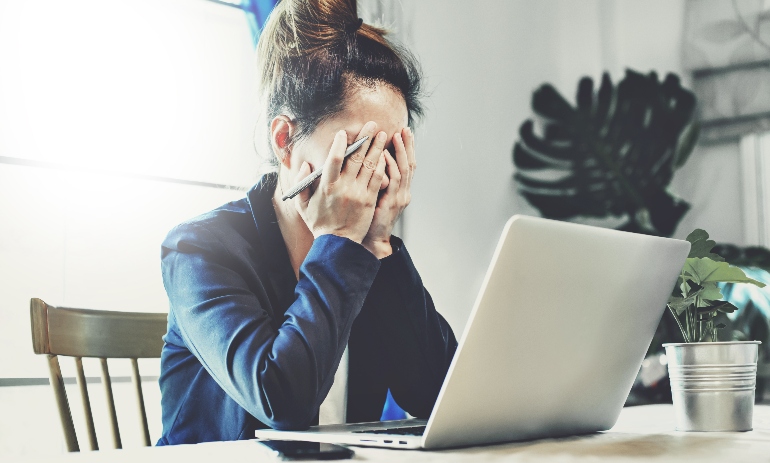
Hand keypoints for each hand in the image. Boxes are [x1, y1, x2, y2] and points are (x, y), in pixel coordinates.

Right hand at [294, 123, 388, 244]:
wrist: (338, 244)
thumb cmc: (319, 224)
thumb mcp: (303, 205)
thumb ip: (302, 183)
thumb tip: (306, 164)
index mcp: (326, 187)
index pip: (334, 159)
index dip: (340, 144)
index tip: (344, 133)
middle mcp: (344, 187)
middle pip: (356, 158)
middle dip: (365, 138)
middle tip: (372, 124)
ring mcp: (358, 193)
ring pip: (370, 166)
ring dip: (377, 148)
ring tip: (383, 134)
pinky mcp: (369, 200)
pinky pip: (377, 179)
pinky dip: (382, 166)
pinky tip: (386, 155)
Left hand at [362, 127, 415, 257]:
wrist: (371, 240)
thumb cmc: (369, 218)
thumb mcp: (376, 196)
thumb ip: (376, 179)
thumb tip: (370, 160)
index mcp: (401, 190)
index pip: (406, 164)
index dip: (406, 148)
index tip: (403, 132)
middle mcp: (404, 192)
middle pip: (409, 164)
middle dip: (408, 145)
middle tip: (405, 129)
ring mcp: (399, 197)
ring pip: (404, 170)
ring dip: (401, 152)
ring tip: (396, 136)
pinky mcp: (391, 202)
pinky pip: (393, 181)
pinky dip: (390, 167)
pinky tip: (385, 155)